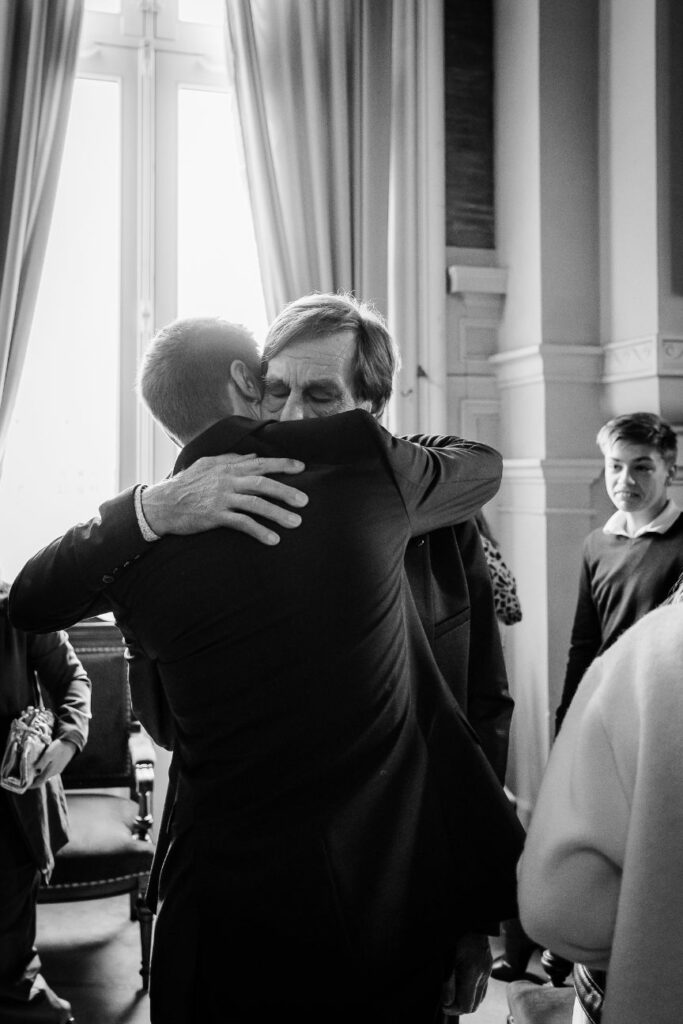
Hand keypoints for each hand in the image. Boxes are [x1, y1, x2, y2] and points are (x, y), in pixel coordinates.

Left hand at [29, 738, 76, 787]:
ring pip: (46, 774)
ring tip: (32, 769)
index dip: (31, 786)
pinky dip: (44, 769)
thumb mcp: (48, 754)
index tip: (24, 785)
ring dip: (39, 773)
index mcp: (50, 771)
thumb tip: (33, 770)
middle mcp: (53, 773)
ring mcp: (57, 769)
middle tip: (25, 775)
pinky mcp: (59, 765)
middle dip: (33, 779)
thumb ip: (41, 763)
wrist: (71, 743)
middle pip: (41, 779)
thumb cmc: (59, 748)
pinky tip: (41, 763)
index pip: (39, 783)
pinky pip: (49, 769)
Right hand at [142, 453, 308, 544]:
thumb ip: (231, 459)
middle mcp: (227, 480)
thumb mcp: (206, 465)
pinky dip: (259, 531)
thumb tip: (254, 456)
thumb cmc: (185, 484)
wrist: (161, 504)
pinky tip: (273, 540)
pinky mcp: (215, 516)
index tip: (301, 468)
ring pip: (256, 504)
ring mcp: (221, 498)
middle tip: (305, 501)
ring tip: (296, 523)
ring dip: (278, 513)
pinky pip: (242, 523)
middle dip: (286, 491)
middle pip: (263, 483)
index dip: (282, 465)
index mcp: (227, 467)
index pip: (260, 463)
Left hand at [441, 932, 491, 1015]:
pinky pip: (482, 987)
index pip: (467, 1005)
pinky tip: (461, 984)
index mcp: (473, 972)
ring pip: (479, 998)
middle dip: (459, 1007)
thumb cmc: (456, 934)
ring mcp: (487, 971)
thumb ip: (448, 981)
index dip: (453, 1009)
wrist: (472, 918)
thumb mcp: (447, 957)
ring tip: (452, 993)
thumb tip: (447, 1002)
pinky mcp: (487, 966)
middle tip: (446, 1002)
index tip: (443, 1005)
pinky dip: (472, 991)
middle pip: (475, 1005)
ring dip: (466, 999)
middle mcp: (483, 974)